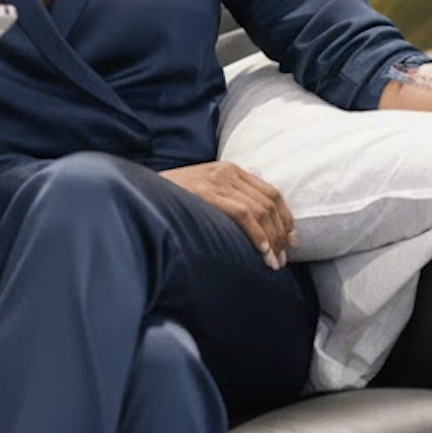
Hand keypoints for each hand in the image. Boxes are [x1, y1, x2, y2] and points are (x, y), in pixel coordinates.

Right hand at [161, 161, 297, 269]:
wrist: (140, 191)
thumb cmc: (171, 199)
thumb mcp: (203, 191)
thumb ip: (226, 199)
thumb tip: (253, 227)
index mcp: (229, 169)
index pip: (271, 192)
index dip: (285, 218)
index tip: (291, 240)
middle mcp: (227, 172)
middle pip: (269, 203)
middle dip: (281, 234)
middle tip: (282, 259)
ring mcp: (218, 181)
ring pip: (260, 211)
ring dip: (272, 240)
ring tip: (273, 263)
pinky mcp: (209, 193)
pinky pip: (244, 215)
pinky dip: (258, 235)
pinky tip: (262, 252)